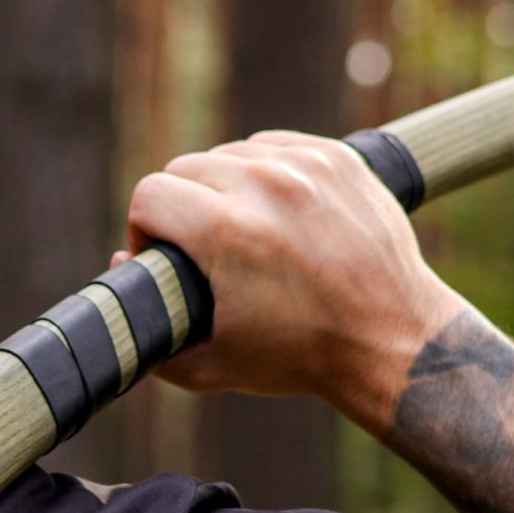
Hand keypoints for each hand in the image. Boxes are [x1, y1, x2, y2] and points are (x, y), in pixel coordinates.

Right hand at [122, 131, 464, 431]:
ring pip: (228, 154)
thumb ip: (147, 327)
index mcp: (226, 231)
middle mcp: (264, 187)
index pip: (149, 194)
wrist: (393, 341)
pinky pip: (273, 146)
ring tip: (241, 230)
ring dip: (222, 187)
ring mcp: (306, 167)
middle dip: (181, 208)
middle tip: (201, 248)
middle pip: (183, 168)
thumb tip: (120, 266)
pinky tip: (274, 209)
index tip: (163, 256)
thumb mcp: (209, 365)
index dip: (144, 230)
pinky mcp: (338, 158)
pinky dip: (263, 172)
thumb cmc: (300, 358)